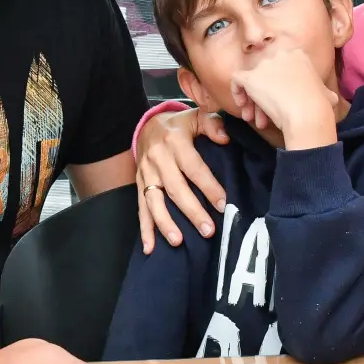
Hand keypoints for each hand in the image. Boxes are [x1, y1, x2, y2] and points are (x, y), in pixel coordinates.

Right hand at [136, 108, 228, 252]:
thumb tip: (225, 138)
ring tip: (178, 241)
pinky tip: (150, 248)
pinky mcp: (139, 184)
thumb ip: (212, 124)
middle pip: (175, 189)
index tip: (223, 205)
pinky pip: (141, 208)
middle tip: (208, 230)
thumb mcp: (196, 116)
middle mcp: (158, 159)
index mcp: (175, 142)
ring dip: (165, 223)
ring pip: (154, 201)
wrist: (147, 126)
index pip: (194, 168)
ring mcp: (146, 173)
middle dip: (192, 211)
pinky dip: (145, 229)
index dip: (209, 187)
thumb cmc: (179, 126)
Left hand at [228, 50, 338, 146]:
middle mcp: (280, 55)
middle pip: (264, 72)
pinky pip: (236, 80)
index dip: (277, 84)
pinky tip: (244, 107)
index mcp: (298, 55)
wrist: (307, 114)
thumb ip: (323, 91)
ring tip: (254, 117)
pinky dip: (237, 92)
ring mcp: (264, 64)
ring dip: (251, 98)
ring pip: (251, 78)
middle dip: (263, 93)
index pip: (279, 65)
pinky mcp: (251, 76)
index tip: (279, 100)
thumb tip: (331, 98)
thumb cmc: (319, 108)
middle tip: (263, 112)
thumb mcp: (327, 94)